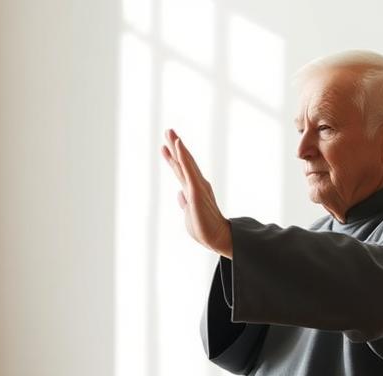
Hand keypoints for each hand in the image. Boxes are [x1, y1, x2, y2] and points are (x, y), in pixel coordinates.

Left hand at [160, 129, 232, 257]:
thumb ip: (185, 203)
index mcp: (194, 190)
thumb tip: (179, 194)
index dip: (174, 158)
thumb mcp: (189, 214)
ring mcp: (196, 185)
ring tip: (169, 132)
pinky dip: (183, 155)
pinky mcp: (196, 189)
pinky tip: (179, 143)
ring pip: (185, 162)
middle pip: (183, 162)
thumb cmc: (205, 228)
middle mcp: (196, 184)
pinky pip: (188, 169)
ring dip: (177, 146)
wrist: (217, 237)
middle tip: (168, 131)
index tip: (166, 147)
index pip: (182, 171)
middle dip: (175, 146)